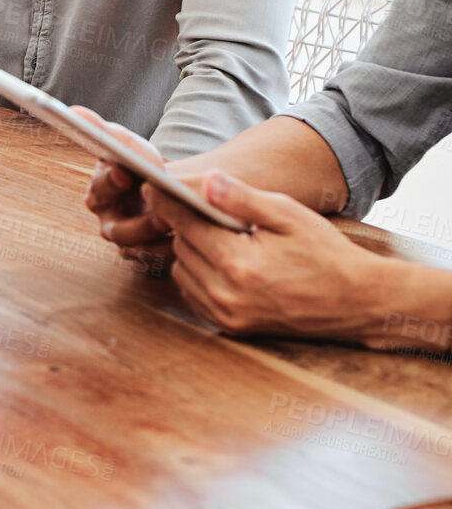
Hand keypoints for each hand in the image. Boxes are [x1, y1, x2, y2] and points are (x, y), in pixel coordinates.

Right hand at [75, 106, 173, 273]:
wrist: (167, 192)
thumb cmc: (144, 169)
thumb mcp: (132, 149)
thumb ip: (108, 134)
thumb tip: (74, 111)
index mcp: (100, 192)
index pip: (101, 188)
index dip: (110, 181)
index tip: (124, 171)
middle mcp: (109, 222)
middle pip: (119, 230)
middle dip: (141, 222)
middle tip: (162, 213)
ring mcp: (128, 243)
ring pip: (141, 250)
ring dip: (160, 240)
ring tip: (180, 227)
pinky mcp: (148, 257)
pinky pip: (158, 260)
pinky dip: (173, 251)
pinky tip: (192, 240)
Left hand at [147, 171, 400, 346]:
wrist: (357, 302)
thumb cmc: (326, 254)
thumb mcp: (289, 215)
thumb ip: (244, 199)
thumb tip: (206, 181)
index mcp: (239, 263)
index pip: (185, 224)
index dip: (166, 202)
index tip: (150, 184)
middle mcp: (226, 293)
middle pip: (181, 247)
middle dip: (185, 225)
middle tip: (198, 209)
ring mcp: (227, 314)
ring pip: (182, 270)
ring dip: (191, 251)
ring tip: (216, 236)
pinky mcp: (231, 327)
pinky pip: (193, 293)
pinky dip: (198, 275)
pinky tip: (220, 261)